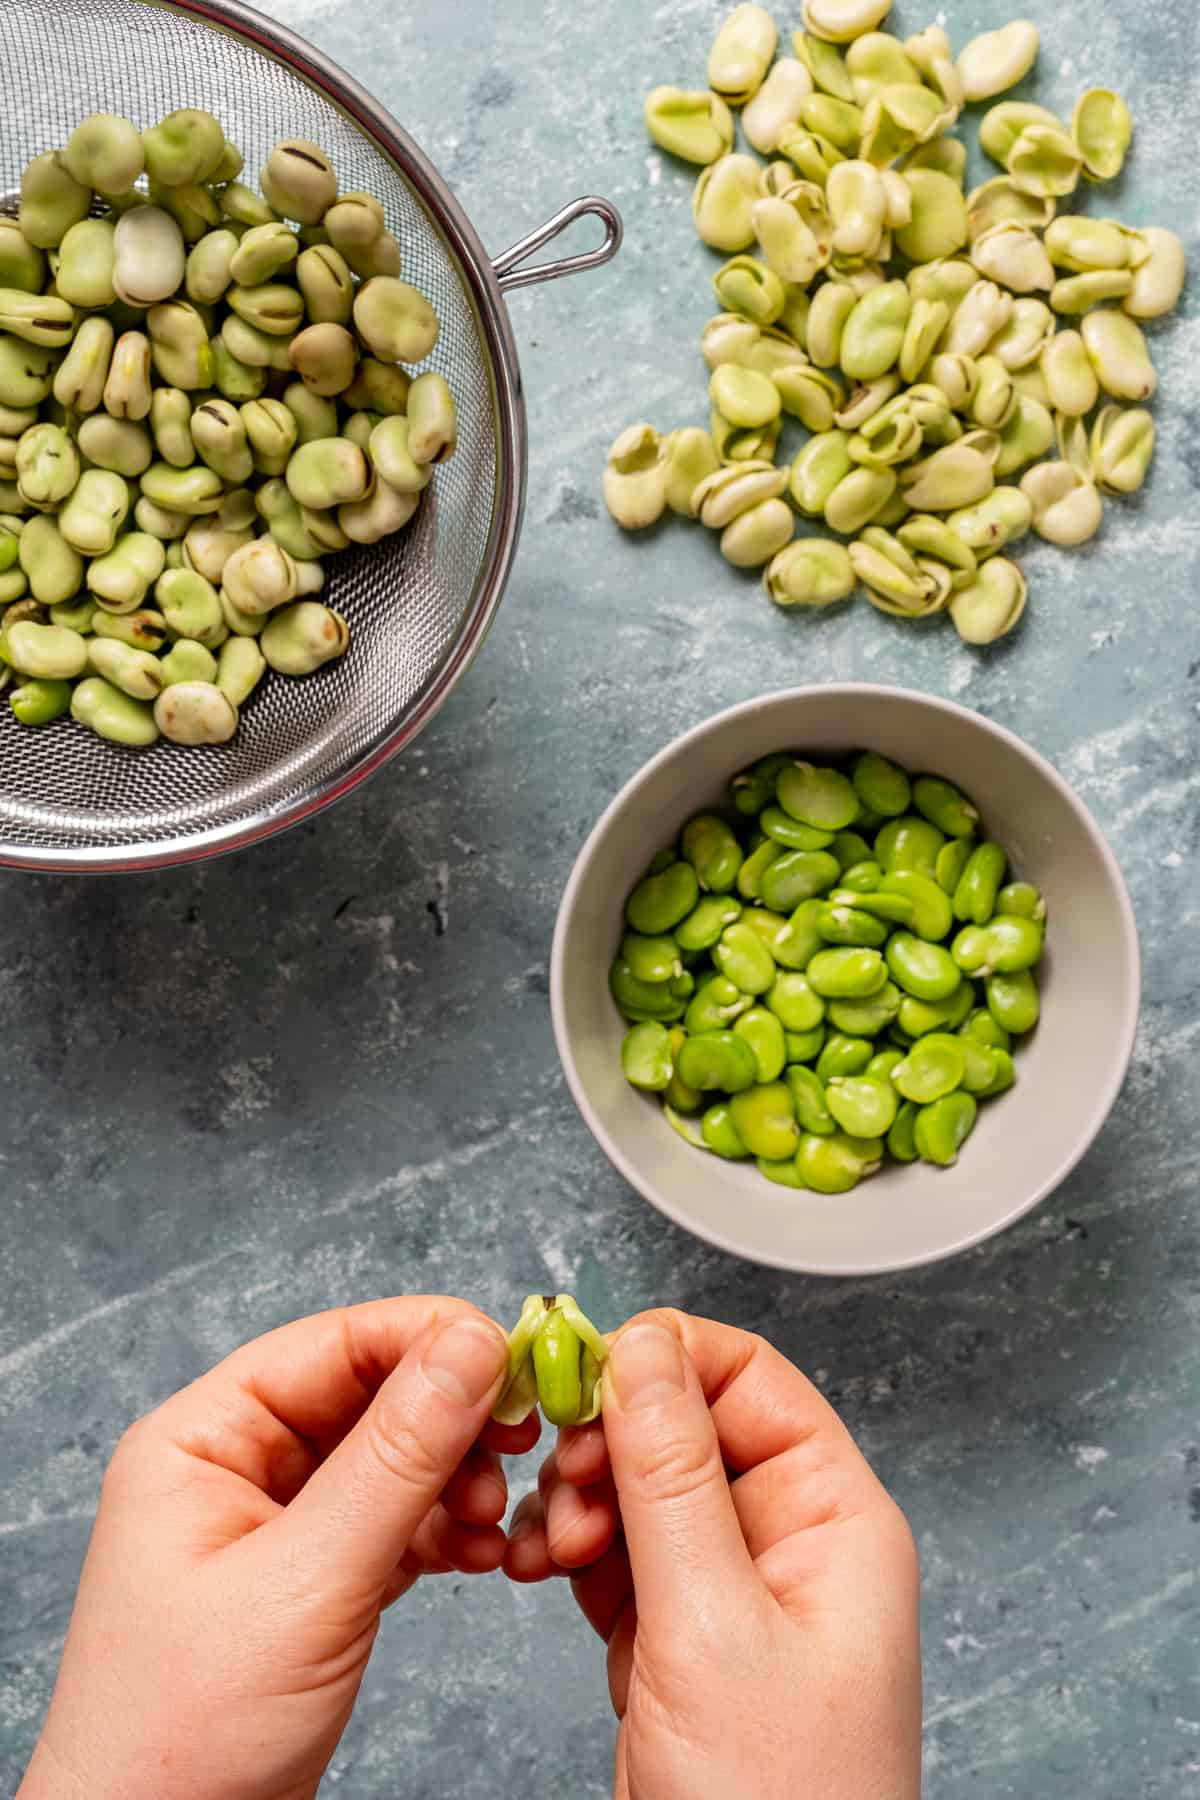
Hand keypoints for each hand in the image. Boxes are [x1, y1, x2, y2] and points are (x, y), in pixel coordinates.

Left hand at [19, 1297, 537, 1799]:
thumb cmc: (183, 1737)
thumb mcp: (308, 1582)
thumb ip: (398, 1458)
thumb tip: (473, 1346)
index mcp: (201, 1439)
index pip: (332, 1343)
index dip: (428, 1337)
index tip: (514, 1356)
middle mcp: (235, 1468)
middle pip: (368, 1397)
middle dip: (451, 1419)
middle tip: (522, 1443)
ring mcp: (273, 1527)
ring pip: (391, 1461)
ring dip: (457, 1479)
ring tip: (499, 1517)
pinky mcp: (310, 1583)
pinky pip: (394, 1523)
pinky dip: (447, 1531)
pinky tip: (487, 1552)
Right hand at [504, 1309, 920, 1799]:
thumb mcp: (712, 1624)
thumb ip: (670, 1475)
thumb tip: (640, 1348)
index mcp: (834, 1518)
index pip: (751, 1378)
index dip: (665, 1357)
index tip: (581, 1365)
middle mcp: (790, 1542)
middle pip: (688, 1426)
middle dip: (610, 1440)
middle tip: (560, 1479)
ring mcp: (733, 1593)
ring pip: (642, 1487)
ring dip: (580, 1497)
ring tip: (549, 1545)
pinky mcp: (680, 1640)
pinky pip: (619, 1554)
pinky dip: (571, 1550)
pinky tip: (539, 1567)